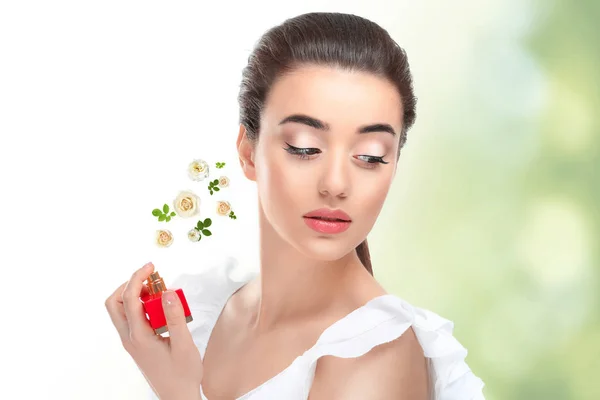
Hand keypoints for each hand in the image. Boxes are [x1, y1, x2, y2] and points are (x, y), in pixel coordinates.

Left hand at [105, 262, 202, 399]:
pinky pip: (131, 318)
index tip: (151, 267)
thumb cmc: (182, 375)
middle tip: (151, 279)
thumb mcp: (184, 345)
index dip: (138, 278)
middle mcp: (130, 338)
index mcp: (139, 337)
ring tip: (159, 293)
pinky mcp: (137, 343)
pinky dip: (141, 306)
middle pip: (114, 303)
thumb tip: (167, 292)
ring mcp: (131, 341)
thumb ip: (175, 317)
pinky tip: (161, 308)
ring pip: (120, 311)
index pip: (130, 299)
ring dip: (135, 296)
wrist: (177, 396)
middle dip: (129, 285)